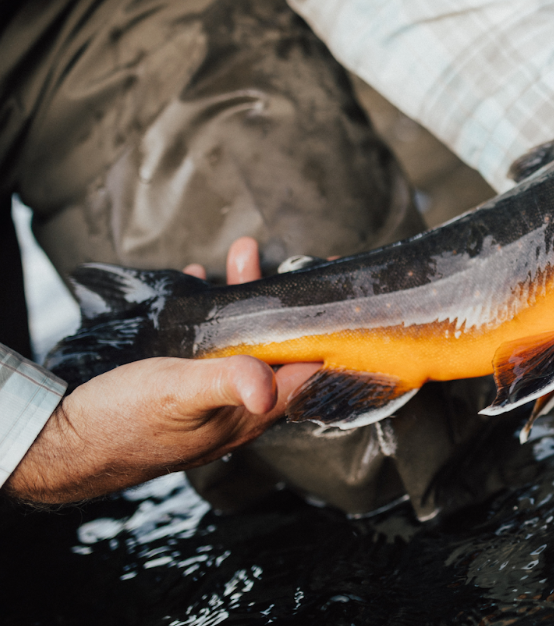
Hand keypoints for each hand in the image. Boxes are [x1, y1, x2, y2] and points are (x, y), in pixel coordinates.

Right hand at [6, 239, 317, 503]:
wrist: (62, 446)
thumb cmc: (122, 425)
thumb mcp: (178, 394)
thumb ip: (227, 383)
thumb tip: (270, 386)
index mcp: (252, 414)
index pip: (312, 373)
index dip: (332, 337)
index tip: (342, 299)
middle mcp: (240, 407)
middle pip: (279, 348)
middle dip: (283, 302)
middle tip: (284, 261)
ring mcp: (212, 397)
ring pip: (244, 341)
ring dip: (244, 298)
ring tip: (239, 255)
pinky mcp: (183, 387)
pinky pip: (208, 345)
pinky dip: (208, 312)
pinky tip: (197, 284)